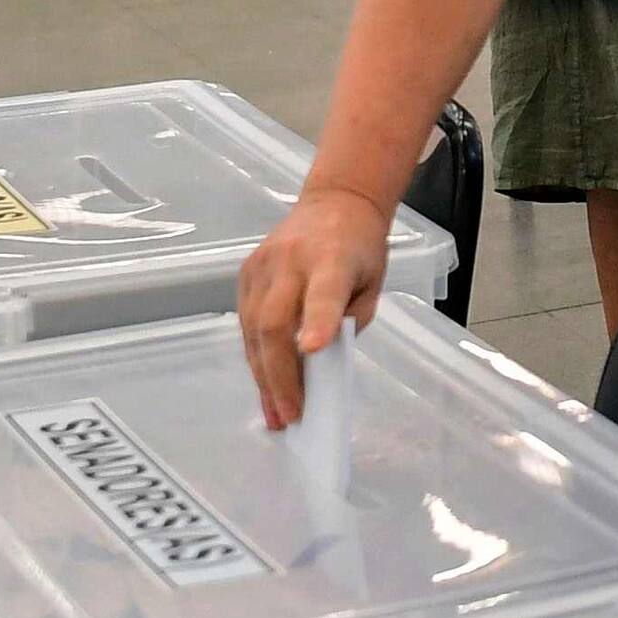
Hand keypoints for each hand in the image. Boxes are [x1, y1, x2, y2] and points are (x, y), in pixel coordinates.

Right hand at [237, 187, 395, 428]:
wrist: (335, 203)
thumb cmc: (361, 248)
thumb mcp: (372, 282)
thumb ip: (350, 318)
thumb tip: (321, 362)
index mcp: (331, 258)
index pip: (322, 292)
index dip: (317, 322)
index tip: (312, 351)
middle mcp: (290, 261)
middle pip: (274, 322)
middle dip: (281, 375)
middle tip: (293, 415)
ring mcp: (261, 267)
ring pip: (254, 330)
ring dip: (265, 377)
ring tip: (277, 415)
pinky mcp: (245, 275)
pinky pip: (247, 326)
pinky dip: (257, 360)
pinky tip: (267, 387)